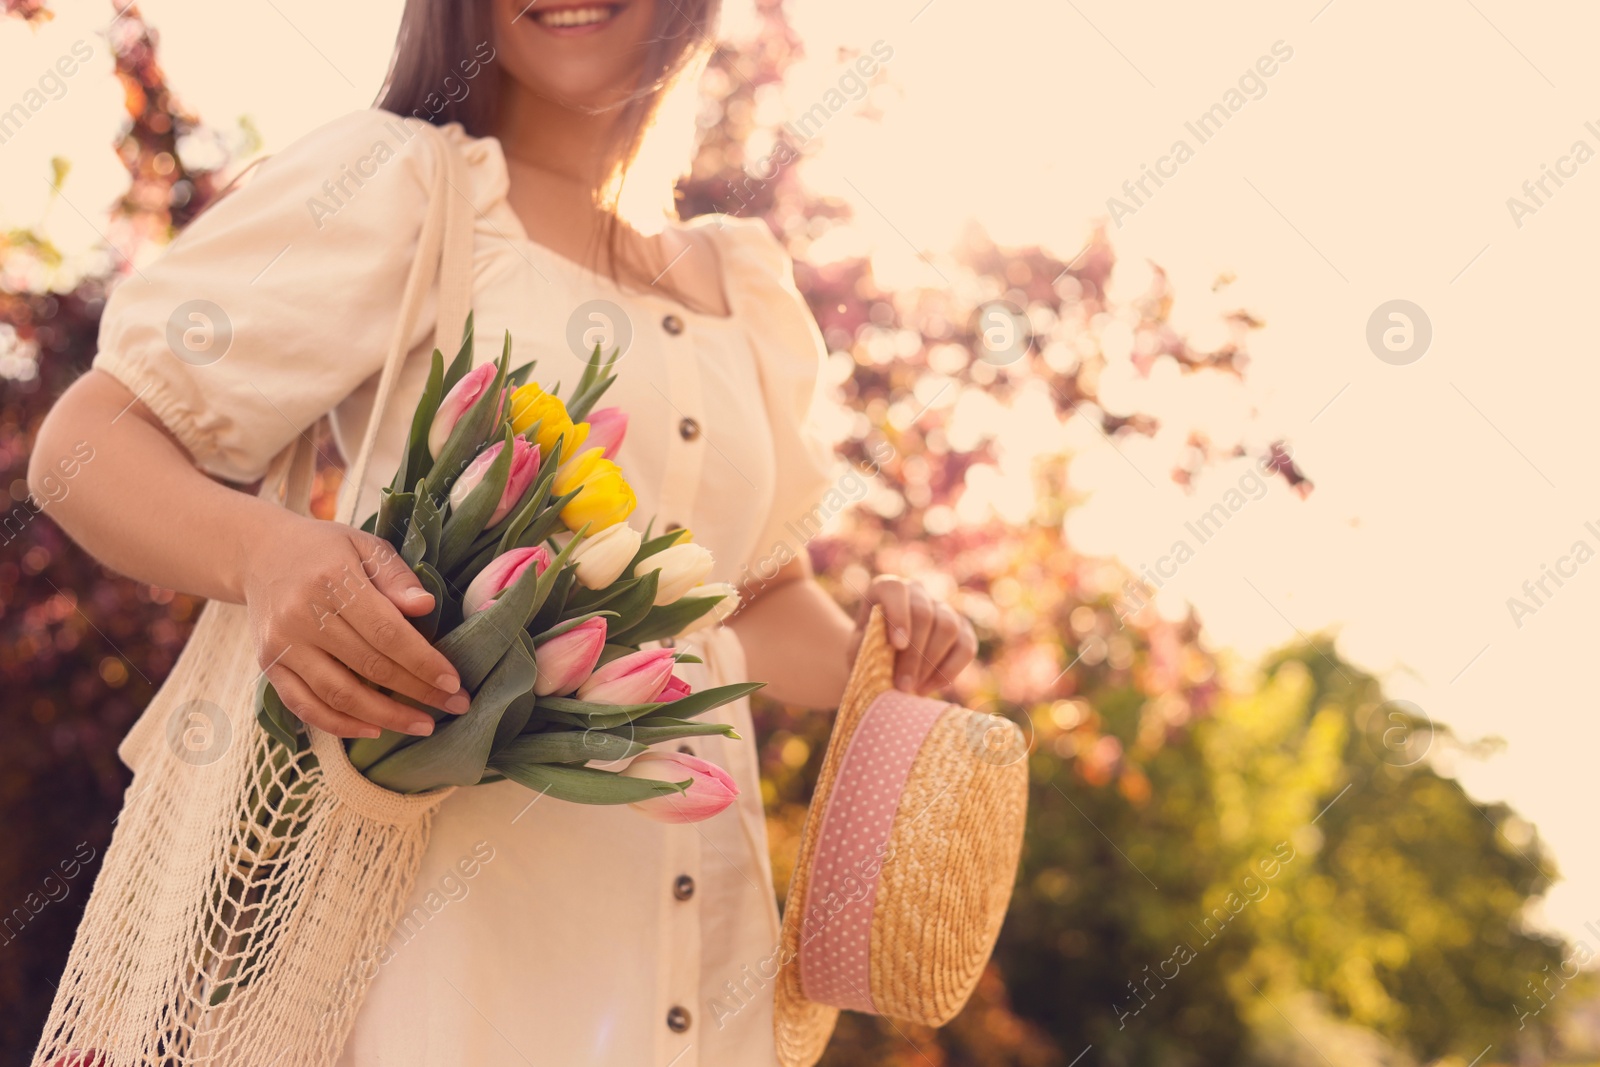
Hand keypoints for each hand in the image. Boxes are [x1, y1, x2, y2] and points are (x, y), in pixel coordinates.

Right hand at [242, 514, 468, 738]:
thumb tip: (426, 607)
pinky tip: (374, 730)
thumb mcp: (365, 546)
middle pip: (369, 666)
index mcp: (332, 581)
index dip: (422, 661)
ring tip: (422, 725)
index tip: (453, 682)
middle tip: (454, 706)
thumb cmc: (326, 550)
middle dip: (417, 692)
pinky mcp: (268, 665)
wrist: (260, 554)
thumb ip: (396, 577)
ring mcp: (281, 644)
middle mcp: (302, 616)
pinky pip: (304, 706)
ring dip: (385, 717)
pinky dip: (340, 725)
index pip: (387, 632)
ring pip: (338, 694)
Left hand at [852, 575, 977, 694]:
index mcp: (885, 589)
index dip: (899, 615)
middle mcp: (916, 592)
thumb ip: (867, 648)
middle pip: (924, 613)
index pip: (895, 590)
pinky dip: (949, 671)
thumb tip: (889, 660)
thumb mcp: (857, 649)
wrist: (878, 663)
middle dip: (914, 654)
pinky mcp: (962, 630)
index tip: (897, 645)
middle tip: (902, 685)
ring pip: (948, 627)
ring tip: (912, 688)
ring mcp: (942, 609)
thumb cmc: (864, 653)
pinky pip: (966, 647)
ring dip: (930, 664)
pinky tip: (927, 688)